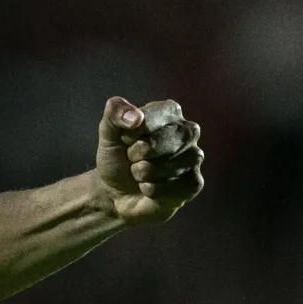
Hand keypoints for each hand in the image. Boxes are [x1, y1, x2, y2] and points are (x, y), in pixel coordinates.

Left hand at [94, 96, 204, 223]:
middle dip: (135, 155)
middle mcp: (188, 131)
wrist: (117, 192)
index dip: (129, 134)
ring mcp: (194, 156)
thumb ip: (115, 112)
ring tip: (140, 172)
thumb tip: (136, 117)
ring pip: (164, 167)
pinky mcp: (195, 182)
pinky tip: (148, 187)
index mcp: (169, 111)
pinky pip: (171, 188)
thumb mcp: (108, 132)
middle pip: (156, 144)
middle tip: (132, 158)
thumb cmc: (117, 157)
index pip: (147, 119)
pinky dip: (151, 190)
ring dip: (141, 173)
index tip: (125, 140)